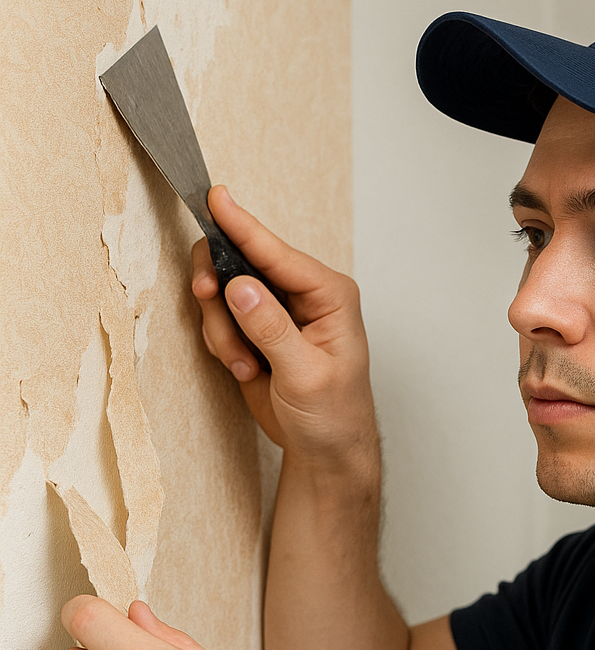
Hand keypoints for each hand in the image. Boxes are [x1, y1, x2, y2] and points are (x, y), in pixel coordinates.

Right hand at [192, 186, 379, 475]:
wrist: (325, 450)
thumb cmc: (332, 414)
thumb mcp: (304, 376)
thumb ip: (271, 330)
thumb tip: (240, 286)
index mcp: (329, 294)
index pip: (277, 253)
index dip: (243, 227)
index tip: (215, 198)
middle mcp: (304, 294)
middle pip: (241, 263)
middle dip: (220, 292)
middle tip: (208, 301)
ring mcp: (277, 309)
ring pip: (223, 294)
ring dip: (224, 332)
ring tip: (248, 366)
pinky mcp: (256, 328)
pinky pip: (220, 319)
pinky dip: (223, 343)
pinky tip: (247, 369)